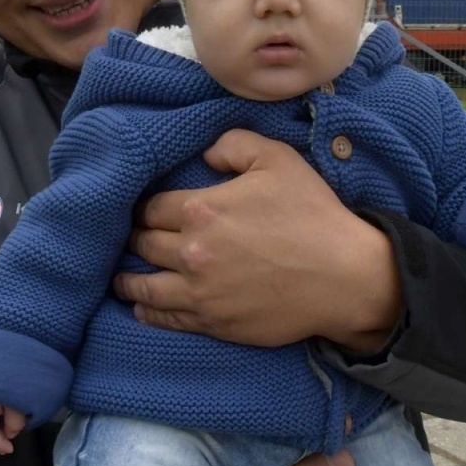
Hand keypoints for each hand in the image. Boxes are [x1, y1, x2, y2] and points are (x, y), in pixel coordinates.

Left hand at [118, 129, 400, 354]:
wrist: (344, 276)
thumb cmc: (312, 214)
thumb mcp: (277, 159)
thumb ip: (233, 144)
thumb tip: (204, 155)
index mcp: (201, 209)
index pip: (152, 207)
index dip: (146, 207)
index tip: (143, 210)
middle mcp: (191, 252)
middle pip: (144, 244)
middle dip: (134, 238)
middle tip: (130, 238)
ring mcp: (200, 291)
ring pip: (145, 285)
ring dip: (128, 279)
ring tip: (121, 277)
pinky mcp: (213, 321)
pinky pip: (166, 317)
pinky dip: (147, 310)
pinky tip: (142, 306)